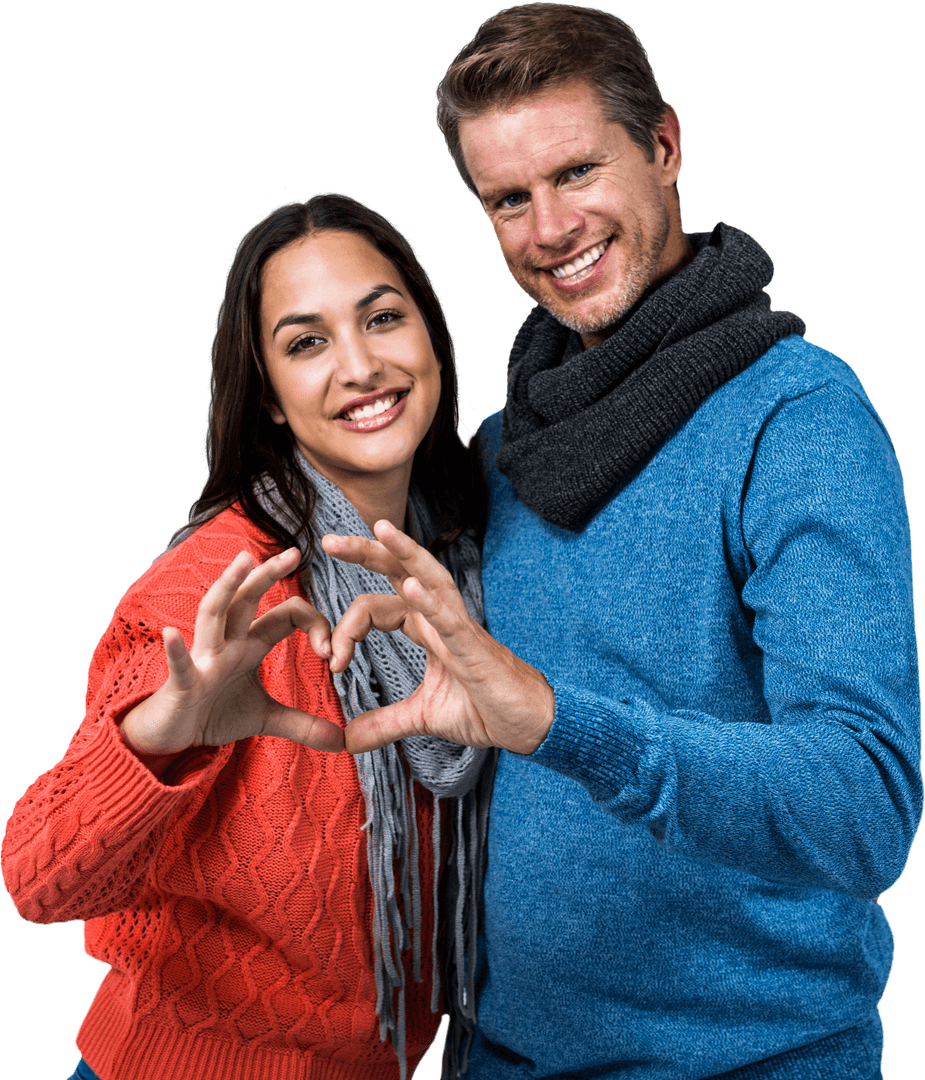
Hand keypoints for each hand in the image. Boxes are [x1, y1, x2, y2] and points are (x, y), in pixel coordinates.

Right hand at [120, 548, 344, 755]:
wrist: (171, 735)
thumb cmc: (213, 713)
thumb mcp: (265, 719)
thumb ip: (303, 724)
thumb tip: (342, 742)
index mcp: (249, 645)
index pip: (286, 617)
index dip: (314, 625)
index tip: (332, 651)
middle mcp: (226, 643)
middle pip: (247, 599)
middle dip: (268, 574)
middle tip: (295, 551)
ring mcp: (203, 659)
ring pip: (213, 614)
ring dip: (227, 587)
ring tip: (242, 560)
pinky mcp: (182, 684)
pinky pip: (180, 664)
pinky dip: (176, 650)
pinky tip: (171, 633)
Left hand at [321, 521, 554, 754]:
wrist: (527, 724)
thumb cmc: (484, 708)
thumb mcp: (423, 716)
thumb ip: (384, 722)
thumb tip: (348, 739)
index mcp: (425, 627)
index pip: (376, 607)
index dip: (346, 630)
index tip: (332, 663)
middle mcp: (439, 617)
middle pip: (401, 571)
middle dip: (366, 552)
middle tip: (328, 541)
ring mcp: (459, 628)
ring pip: (430, 577)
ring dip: (405, 552)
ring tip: (381, 529)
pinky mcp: (474, 649)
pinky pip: (450, 619)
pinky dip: (431, 602)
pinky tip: (413, 587)